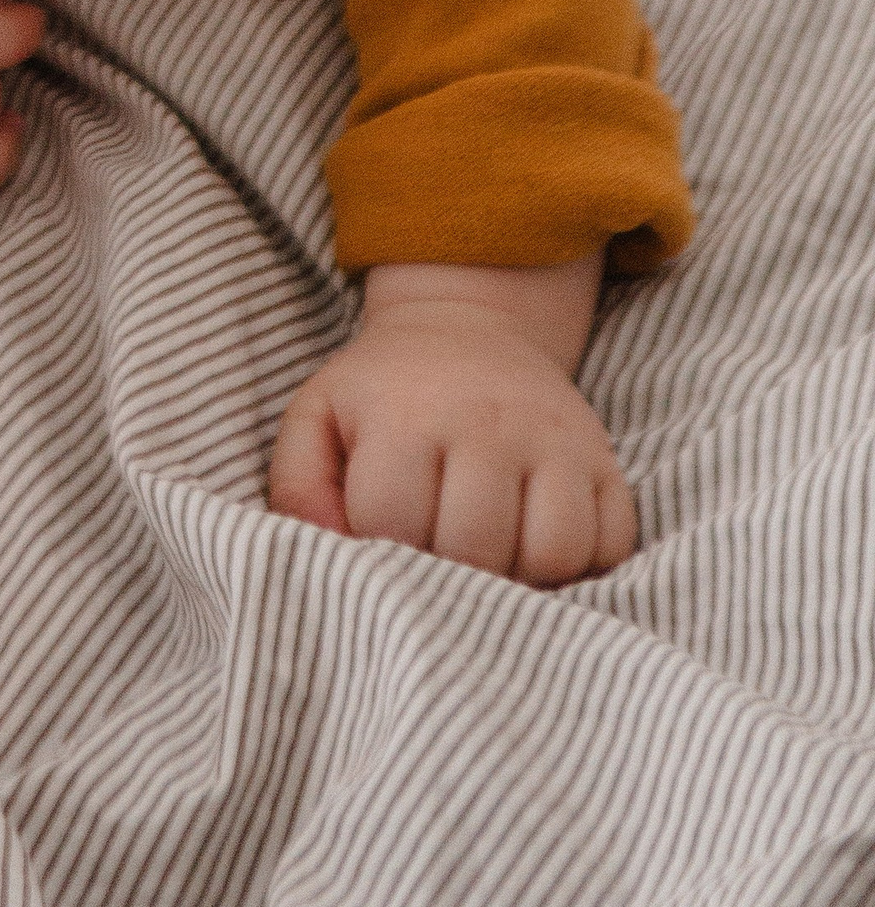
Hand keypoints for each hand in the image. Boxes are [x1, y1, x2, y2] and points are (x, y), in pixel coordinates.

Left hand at [267, 256, 635, 586]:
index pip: (393, 524)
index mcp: (406, 415)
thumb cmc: (384, 392)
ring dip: (519, 579)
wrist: (468, 327)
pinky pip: (609, 546)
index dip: (381, 552)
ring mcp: (555, 442)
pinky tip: (536, 549)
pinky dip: (580, 568)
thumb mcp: (317, 417)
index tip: (381, 542)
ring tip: (488, 561)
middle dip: (449, 574)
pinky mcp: (605, 463)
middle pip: (475, 548)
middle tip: (437, 559)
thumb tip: (325, 552)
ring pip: (551, 554)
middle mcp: (487, 423)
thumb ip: (297, 486)